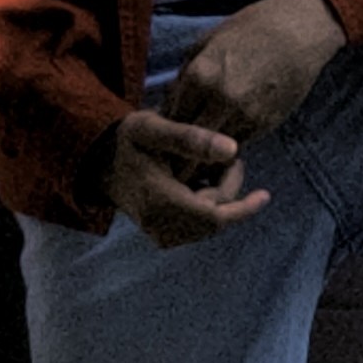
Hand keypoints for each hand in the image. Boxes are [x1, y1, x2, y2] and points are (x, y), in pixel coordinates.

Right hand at [96, 108, 269, 247]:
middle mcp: (160, 225)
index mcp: (161, 202)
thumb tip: (233, 149)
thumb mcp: (154, 128)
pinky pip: (195, 226)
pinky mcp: (160, 234)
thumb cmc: (127, 139)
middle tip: (228, 157)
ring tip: (211, 165)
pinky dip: (204, 205)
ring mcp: (159, 233)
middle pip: (214, 219)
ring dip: (217, 197)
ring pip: (206, 223)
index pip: (215, 217)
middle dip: (228, 190)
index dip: (243, 207)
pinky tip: (198, 179)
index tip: (265, 194)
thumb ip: (191, 138)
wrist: (98, 161)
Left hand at [166, 0, 346, 146]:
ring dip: (202, 157)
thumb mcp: (207, 42)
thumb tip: (169, 104)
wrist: (298, 32)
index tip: (160, 140)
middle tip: (171, 164)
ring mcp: (245, 114)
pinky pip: (236, 145)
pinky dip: (225, 148)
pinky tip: (220, 145)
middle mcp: (220, 98)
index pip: (169, 117)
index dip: (163, 130)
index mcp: (200, 74)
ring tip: (193, 160)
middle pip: (188, 142)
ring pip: (213, 150)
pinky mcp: (265, 124)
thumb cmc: (249, 31)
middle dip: (178, 154)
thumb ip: (185, 75)